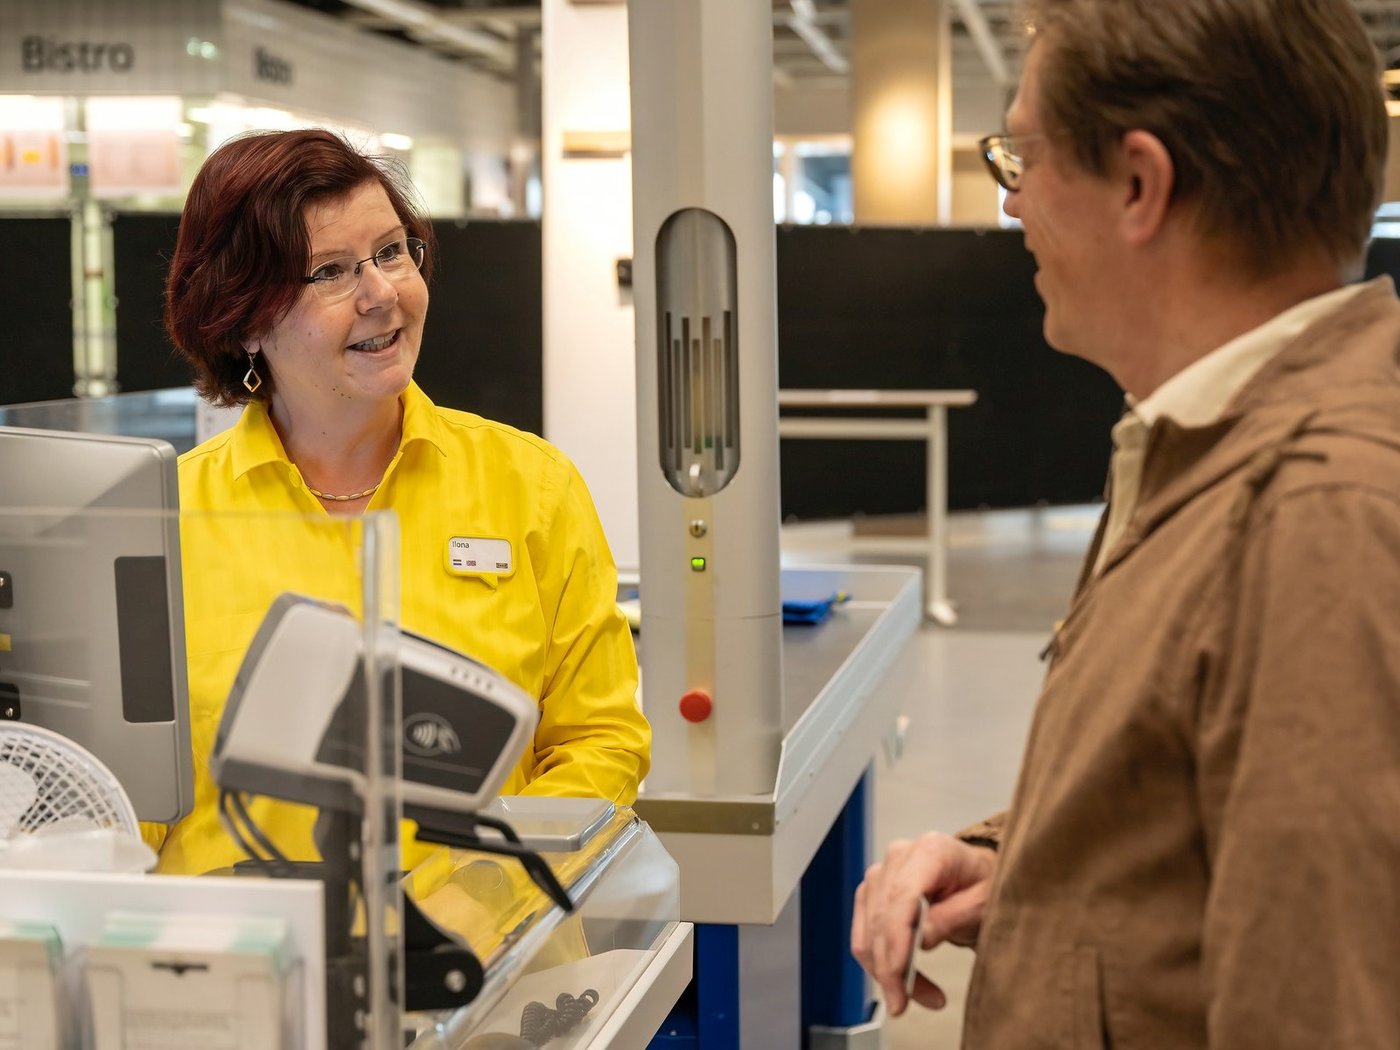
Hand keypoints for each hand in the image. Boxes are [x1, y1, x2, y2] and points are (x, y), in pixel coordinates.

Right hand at [850, 832, 997, 1015]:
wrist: (978, 878)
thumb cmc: (984, 886)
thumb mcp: (983, 903)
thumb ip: (952, 917)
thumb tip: (920, 938)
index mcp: (931, 850)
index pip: (902, 896)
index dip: (896, 938)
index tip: (898, 974)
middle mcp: (900, 857)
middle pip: (882, 916)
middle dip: (889, 966)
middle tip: (904, 1002)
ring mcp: (883, 874)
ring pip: (869, 930)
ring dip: (886, 970)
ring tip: (921, 996)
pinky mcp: (874, 893)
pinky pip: (866, 934)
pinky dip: (880, 963)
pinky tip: (903, 982)